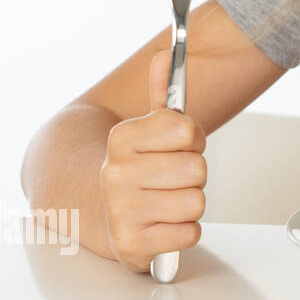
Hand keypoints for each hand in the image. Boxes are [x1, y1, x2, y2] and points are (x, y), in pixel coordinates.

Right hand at [98, 50, 207, 271]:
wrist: (102, 213)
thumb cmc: (139, 169)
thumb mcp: (147, 130)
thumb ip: (162, 94)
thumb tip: (165, 55)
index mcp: (122, 139)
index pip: (186, 130)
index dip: (193, 138)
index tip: (181, 144)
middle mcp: (116, 173)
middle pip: (197, 170)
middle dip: (193, 174)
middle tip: (172, 178)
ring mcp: (121, 211)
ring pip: (196, 202)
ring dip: (189, 203)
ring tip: (166, 200)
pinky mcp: (132, 244)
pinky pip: (189, 233)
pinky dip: (183, 231)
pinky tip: (163, 223)